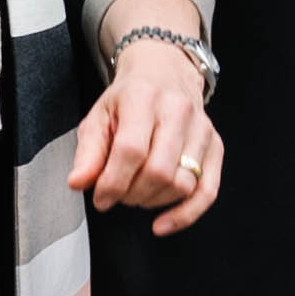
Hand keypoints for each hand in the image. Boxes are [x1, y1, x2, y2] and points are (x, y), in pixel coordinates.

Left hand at [69, 29, 224, 235]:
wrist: (164, 72)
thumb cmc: (130, 97)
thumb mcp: (99, 116)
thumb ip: (88, 152)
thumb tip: (78, 183)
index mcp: (143, 97)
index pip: (132, 150)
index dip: (113, 182)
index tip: (100, 198)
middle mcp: (178, 110)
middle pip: (159, 171)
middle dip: (131, 194)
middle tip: (117, 194)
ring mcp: (202, 129)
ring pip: (182, 184)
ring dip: (153, 202)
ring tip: (136, 193)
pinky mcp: (215, 146)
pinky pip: (207, 191)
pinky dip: (185, 215)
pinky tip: (163, 224)